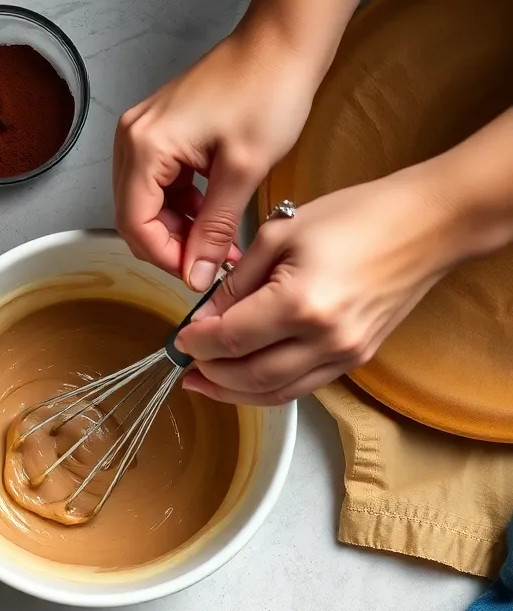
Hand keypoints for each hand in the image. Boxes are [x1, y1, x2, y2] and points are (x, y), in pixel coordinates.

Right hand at [113, 31, 318, 290]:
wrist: (283, 42)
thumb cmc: (268, 86)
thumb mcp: (243, 170)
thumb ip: (215, 229)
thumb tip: (198, 272)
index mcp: (146, 145)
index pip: (135, 224)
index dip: (165, 258)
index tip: (196, 275)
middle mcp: (134, 138)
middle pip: (135, 217)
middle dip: (171, 247)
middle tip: (207, 263)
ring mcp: (144, 134)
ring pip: (146, 205)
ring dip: (178, 230)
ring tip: (216, 243)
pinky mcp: (161, 133)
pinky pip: (159, 186)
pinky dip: (182, 208)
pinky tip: (209, 215)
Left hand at [176, 169, 457, 405]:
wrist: (429, 225)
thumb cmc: (357, 217)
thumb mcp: (281, 233)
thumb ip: (236, 282)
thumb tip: (204, 318)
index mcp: (300, 303)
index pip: (230, 340)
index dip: (197, 344)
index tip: (180, 339)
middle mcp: (324, 339)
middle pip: (249, 378)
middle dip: (210, 375)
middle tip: (186, 367)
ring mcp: (344, 355)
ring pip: (274, 393)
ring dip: (234, 392)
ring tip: (206, 382)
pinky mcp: (355, 360)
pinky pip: (300, 388)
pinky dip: (266, 389)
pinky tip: (244, 379)